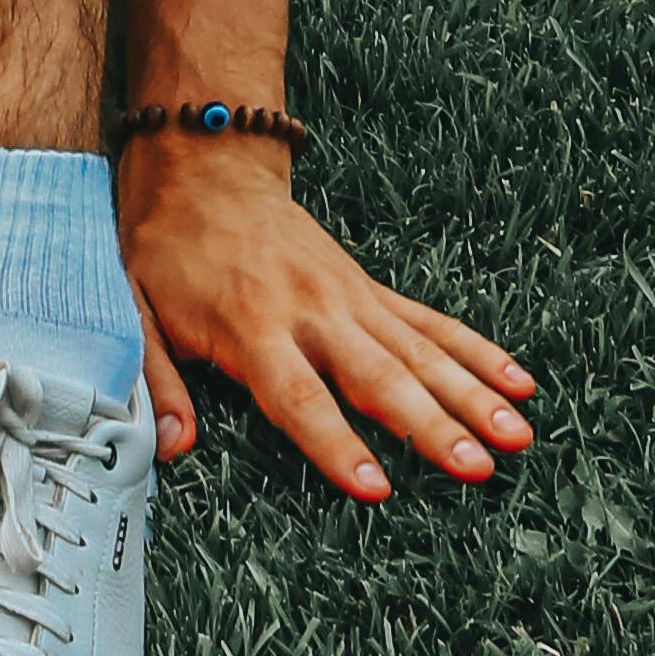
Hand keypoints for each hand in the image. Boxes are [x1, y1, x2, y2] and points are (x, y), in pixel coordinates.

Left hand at [116, 135, 534, 501]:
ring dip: (473, 395)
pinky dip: (478, 352)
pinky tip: (519, 383)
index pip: (299, 396)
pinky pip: (432, 322)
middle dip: (431, 425)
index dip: (336, 443)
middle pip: (380, 377)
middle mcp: (313, 311)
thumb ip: (156, 381)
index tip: (375, 486)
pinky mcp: (370, 287)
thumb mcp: (135, 310)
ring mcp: (350, 297)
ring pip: (421, 352)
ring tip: (518, 436)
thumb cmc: (167, 248)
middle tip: (478, 468)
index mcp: (252, 325)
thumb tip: (171, 446)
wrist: (204, 169)